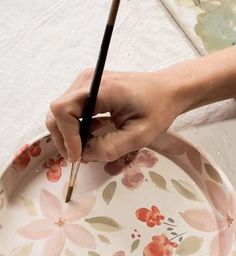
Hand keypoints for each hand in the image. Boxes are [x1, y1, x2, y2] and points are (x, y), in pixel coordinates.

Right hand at [46, 68, 185, 162]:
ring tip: (88, 148)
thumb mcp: (139, 135)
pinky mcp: (87, 89)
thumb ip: (110, 148)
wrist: (168, 90)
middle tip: (80, 158)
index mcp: (101, 89)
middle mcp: (87, 81)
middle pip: (57, 113)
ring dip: (70, 136)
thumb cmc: (158, 109)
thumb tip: (85, 155)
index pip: (63, 110)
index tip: (78, 156)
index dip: (66, 137)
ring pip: (61, 114)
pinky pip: (71, 111)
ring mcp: (85, 84)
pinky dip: (76, 129)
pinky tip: (92, 136)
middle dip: (64, 140)